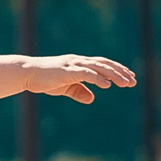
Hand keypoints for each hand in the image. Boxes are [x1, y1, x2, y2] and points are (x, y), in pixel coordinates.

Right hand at [21, 54, 136, 104]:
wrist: (27, 74)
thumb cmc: (44, 80)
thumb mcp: (64, 88)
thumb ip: (79, 92)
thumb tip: (91, 98)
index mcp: (79, 64)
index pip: (103, 65)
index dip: (117, 70)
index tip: (130, 76)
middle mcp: (79, 61)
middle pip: (105, 65)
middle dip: (121, 72)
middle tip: (133, 81)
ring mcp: (74, 65)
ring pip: (99, 68)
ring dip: (114, 75)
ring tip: (126, 83)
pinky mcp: (68, 71)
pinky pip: (86, 74)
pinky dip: (98, 78)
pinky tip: (107, 85)